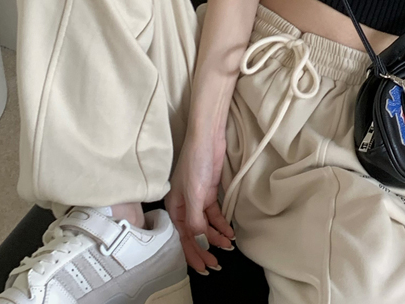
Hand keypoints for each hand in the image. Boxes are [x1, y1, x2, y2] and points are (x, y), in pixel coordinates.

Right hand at [164, 130, 234, 273]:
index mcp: (174, 207)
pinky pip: (215, 215)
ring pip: (206, 225)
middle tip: (216, 263)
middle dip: (205, 249)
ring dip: (216, 237)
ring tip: (228, 246)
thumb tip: (199, 242)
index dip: (193, 253)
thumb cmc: (195, 162)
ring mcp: (198, 199)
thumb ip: (195, 220)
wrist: (207, 138)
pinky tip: (229, 231)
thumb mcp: (193, 193)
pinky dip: (221, 224)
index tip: (203, 266)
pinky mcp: (209, 193)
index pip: (183, 237)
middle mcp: (185, 206)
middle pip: (194, 234)